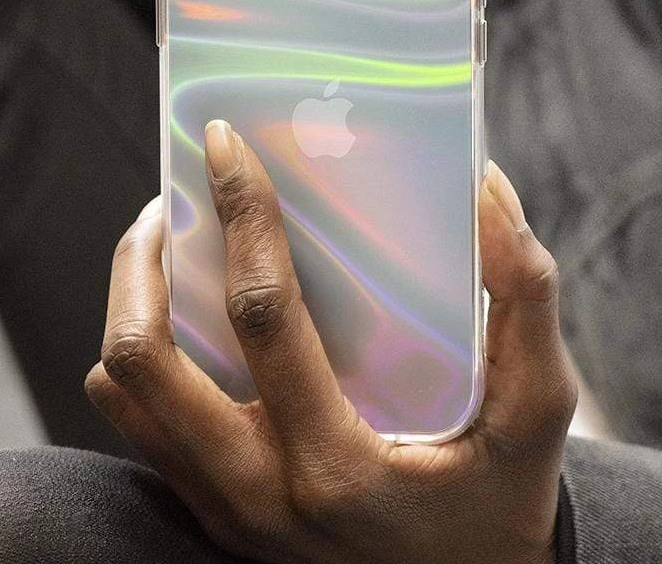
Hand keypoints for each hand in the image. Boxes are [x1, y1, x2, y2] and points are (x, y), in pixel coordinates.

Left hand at [86, 121, 576, 563]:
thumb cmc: (501, 505)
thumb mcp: (539, 410)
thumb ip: (524, 298)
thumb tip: (485, 194)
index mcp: (336, 465)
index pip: (263, 316)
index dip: (242, 216)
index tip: (226, 146)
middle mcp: (258, 495)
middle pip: (143, 360)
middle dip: (141, 261)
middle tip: (173, 201)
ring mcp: (224, 512)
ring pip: (122, 393)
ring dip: (130, 305)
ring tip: (168, 249)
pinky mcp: (212, 514)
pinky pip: (139, 425)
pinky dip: (140, 358)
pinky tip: (187, 318)